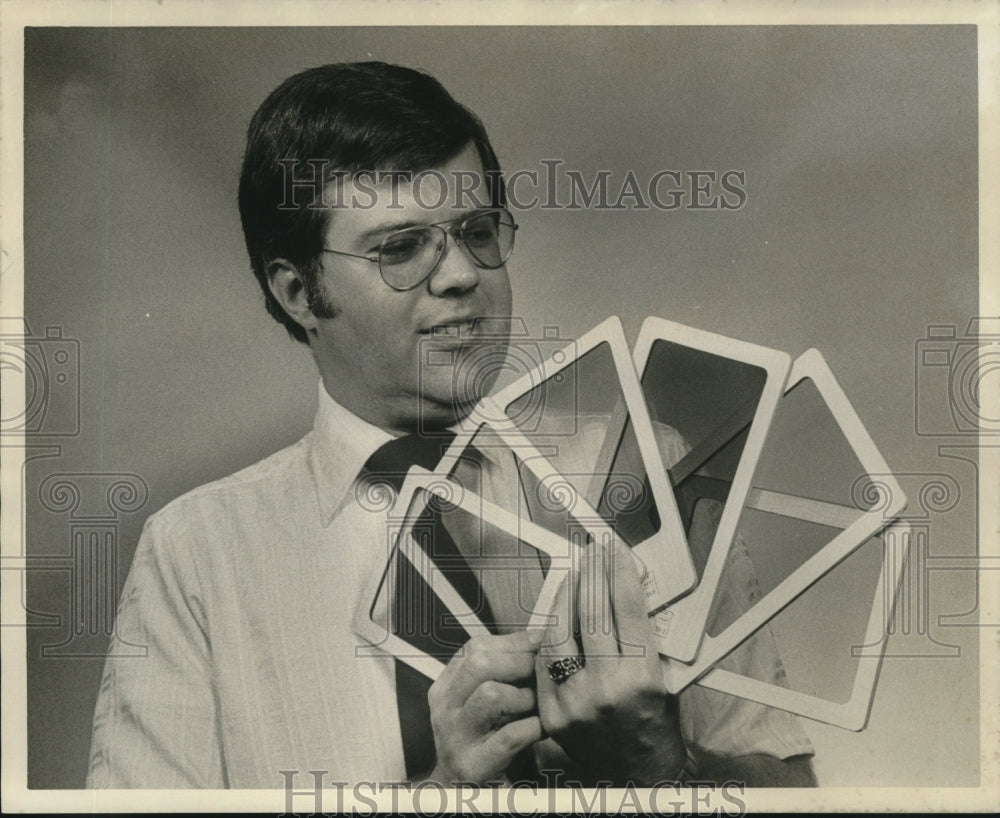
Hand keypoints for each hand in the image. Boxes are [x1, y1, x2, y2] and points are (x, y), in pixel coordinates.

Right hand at [424, 630, 543, 783]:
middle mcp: (444, 708)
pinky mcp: (474, 765)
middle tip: (541, 674)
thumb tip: (539, 635)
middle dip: (519, 663)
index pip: (475, 647)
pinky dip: (533, 727)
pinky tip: (540, 729)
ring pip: (492, 695)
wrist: (459, 793)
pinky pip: (510, 736)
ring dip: (525, 698)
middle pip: (479, 664)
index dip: (513, 642)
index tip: (540, 644)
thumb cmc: (483, 739)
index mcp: (445, 686)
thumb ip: (503, 669)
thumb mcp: (483, 700)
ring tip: (536, 707)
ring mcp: (455, 737)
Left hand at [535, 540, 686, 785]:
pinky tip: (558, 615)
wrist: (639, 778)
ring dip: (566, 597)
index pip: (628, 608)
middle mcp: (607, 690)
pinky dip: (551, 633)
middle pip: (592, 613)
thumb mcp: (666, 678)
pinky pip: (544, 661)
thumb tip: (629, 589)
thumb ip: (647, 636)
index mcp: (642, 679)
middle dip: (592, 574)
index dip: (620, 572)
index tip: (616, 551)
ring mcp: (574, 702)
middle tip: (593, 554)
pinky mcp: (552, 712)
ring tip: (574, 577)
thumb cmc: (657, 728)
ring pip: (560, 632)